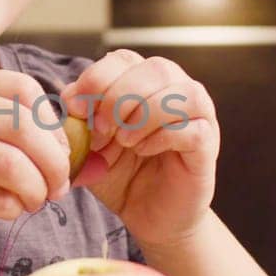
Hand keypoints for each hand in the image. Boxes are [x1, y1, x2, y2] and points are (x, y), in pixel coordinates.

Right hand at [0, 69, 71, 258]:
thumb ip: (18, 130)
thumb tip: (76, 147)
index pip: (24, 89)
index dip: (53, 125)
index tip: (60, 154)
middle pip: (21, 127)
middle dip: (53, 163)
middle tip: (57, 188)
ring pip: (10, 164)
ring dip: (35, 190)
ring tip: (33, 201)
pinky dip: (13, 209)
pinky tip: (5, 210)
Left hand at [60, 50, 218, 249]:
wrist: (149, 217)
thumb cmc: (121, 176)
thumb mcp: (89, 147)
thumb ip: (77, 121)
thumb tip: (68, 98)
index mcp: (144, 82)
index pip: (124, 58)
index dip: (97, 78)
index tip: (76, 109)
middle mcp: (176, 91)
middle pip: (156, 68)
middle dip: (120, 97)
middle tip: (101, 130)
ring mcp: (198, 116)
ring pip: (182, 92)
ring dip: (144, 114)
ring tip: (124, 141)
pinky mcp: (207, 145)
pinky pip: (192, 128)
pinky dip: (161, 137)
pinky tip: (143, 150)